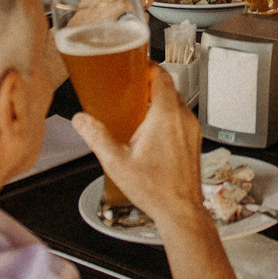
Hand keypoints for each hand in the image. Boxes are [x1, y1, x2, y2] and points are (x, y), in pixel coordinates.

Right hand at [74, 67, 206, 229]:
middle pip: (170, 88)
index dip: (149, 67)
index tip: (137, 66)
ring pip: (178, 104)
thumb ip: (97, 137)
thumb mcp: (117, 162)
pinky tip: (154, 133)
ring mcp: (193, 131)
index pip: (162, 77)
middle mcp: (183, 120)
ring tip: (140, 110)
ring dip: (161, 102)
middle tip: (133, 88)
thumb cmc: (156, 190)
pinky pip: (183, 119)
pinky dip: (169, 117)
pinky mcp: (195, 143)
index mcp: (165, 117)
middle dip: (151, 85)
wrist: (181, 211)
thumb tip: (82, 121)